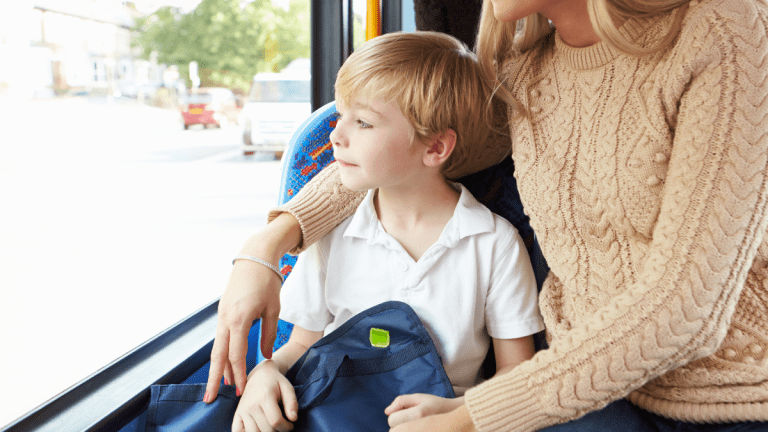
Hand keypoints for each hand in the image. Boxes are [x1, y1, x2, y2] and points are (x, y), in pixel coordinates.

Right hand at [205, 259, 281, 400]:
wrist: (255, 256)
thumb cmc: (268, 281)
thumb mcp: (274, 308)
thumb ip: (269, 334)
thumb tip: (265, 356)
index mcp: (240, 318)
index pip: (236, 354)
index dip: (239, 373)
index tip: (243, 389)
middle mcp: (226, 318)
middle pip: (218, 355)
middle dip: (215, 378)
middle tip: (210, 399)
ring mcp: (222, 315)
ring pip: (217, 347)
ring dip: (219, 367)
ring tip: (220, 386)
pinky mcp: (223, 312)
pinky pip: (220, 337)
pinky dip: (222, 352)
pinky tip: (226, 364)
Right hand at [232, 360, 298, 431]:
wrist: (259, 375)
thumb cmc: (275, 382)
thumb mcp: (288, 387)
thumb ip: (292, 403)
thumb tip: (293, 418)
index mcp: (264, 397)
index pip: (275, 421)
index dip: (286, 427)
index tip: (290, 424)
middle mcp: (251, 405)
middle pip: (266, 430)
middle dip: (278, 431)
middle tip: (282, 425)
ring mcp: (242, 411)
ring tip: (272, 427)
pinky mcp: (237, 415)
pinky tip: (258, 429)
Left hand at [389, 404, 475, 431]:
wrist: (454, 415)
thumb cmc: (436, 404)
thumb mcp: (419, 397)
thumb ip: (401, 401)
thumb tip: (387, 412)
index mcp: (418, 414)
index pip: (392, 420)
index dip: (395, 414)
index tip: (406, 411)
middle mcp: (420, 426)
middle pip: (394, 430)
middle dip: (398, 424)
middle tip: (411, 418)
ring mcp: (423, 431)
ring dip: (404, 428)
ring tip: (416, 423)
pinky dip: (410, 430)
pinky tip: (418, 427)